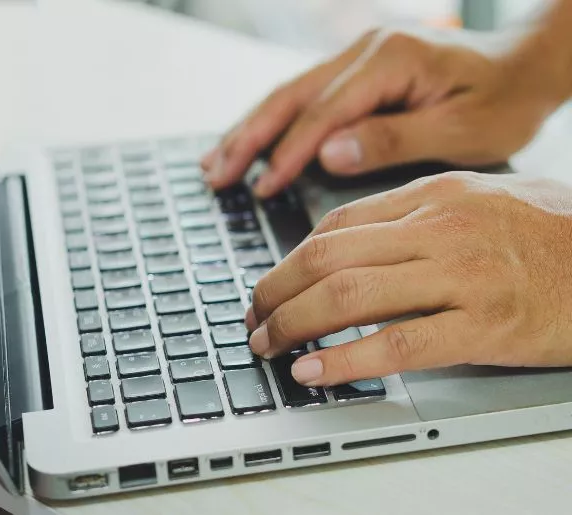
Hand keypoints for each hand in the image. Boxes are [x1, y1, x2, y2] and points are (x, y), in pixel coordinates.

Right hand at [201, 30, 557, 197]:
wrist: (525, 69)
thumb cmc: (503, 102)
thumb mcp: (459, 130)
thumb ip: (392, 140)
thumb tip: (328, 154)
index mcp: (389, 61)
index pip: (322, 114)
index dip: (288, 154)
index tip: (262, 189)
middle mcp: (366, 52)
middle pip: (290, 97)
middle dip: (248, 138)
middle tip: (215, 175)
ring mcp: (359, 59)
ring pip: (289, 95)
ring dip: (250, 129)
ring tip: (216, 161)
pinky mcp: (359, 74)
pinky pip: (305, 98)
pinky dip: (273, 123)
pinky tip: (252, 140)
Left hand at [245, 171, 571, 385]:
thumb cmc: (543, 232)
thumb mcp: (472, 201)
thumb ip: (408, 217)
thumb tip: (342, 245)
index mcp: (431, 193)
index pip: (335, 225)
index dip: (288, 258)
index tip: (269, 285)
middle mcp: (439, 227)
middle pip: (328, 257)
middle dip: (276, 291)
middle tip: (254, 318)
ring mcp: (462, 275)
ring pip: (350, 296)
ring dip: (295, 324)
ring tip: (267, 345)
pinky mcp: (485, 326)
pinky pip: (398, 344)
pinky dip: (346, 360)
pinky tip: (313, 371)